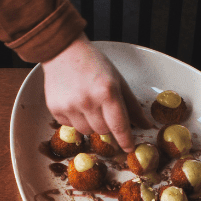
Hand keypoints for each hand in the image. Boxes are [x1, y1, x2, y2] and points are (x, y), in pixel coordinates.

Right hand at [42, 33, 150, 152]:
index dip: (125, 140)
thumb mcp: (117, 80)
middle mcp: (87, 101)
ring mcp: (70, 106)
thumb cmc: (94, 64)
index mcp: (107, 91)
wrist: (62, 51)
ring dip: (91, 123)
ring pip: (87, 131)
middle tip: (104, 110)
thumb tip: (145, 125)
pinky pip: (71, 126)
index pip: (119, 126)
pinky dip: (76, 119)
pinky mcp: (55, 109)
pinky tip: (74, 102)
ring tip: (88, 104)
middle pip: (103, 131)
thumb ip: (131, 105)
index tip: (129, 149)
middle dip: (107, 125)